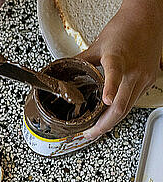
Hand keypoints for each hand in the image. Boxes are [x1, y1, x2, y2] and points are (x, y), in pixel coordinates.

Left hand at [78, 0, 162, 139]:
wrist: (148, 16)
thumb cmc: (125, 27)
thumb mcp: (98, 45)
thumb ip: (81, 62)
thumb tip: (63, 75)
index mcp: (118, 59)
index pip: (115, 74)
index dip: (110, 88)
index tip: (107, 100)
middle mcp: (133, 70)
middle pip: (121, 106)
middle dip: (104, 125)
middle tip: (90, 133)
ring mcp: (144, 77)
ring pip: (128, 108)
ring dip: (112, 121)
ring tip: (98, 128)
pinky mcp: (149, 80)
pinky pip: (134, 101)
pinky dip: (122, 109)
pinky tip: (112, 113)